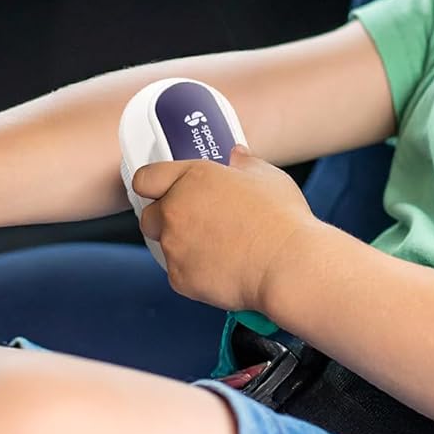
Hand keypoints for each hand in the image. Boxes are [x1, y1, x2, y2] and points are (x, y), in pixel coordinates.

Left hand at [130, 144, 319, 314]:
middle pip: (149, 216)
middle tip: (194, 222)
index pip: (145, 178)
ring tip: (218, 248)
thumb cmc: (281, 219)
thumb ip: (245, 162)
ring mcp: (174, 246)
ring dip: (183, 247)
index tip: (161, 190)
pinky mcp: (180, 278)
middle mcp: (175, 210)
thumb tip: (236, 155)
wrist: (288, 265)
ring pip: (166, 247)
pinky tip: (222, 268)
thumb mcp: (268, 177)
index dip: (152, 185)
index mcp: (192, 178)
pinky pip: (179, 274)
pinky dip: (195, 272)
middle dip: (166, 220)